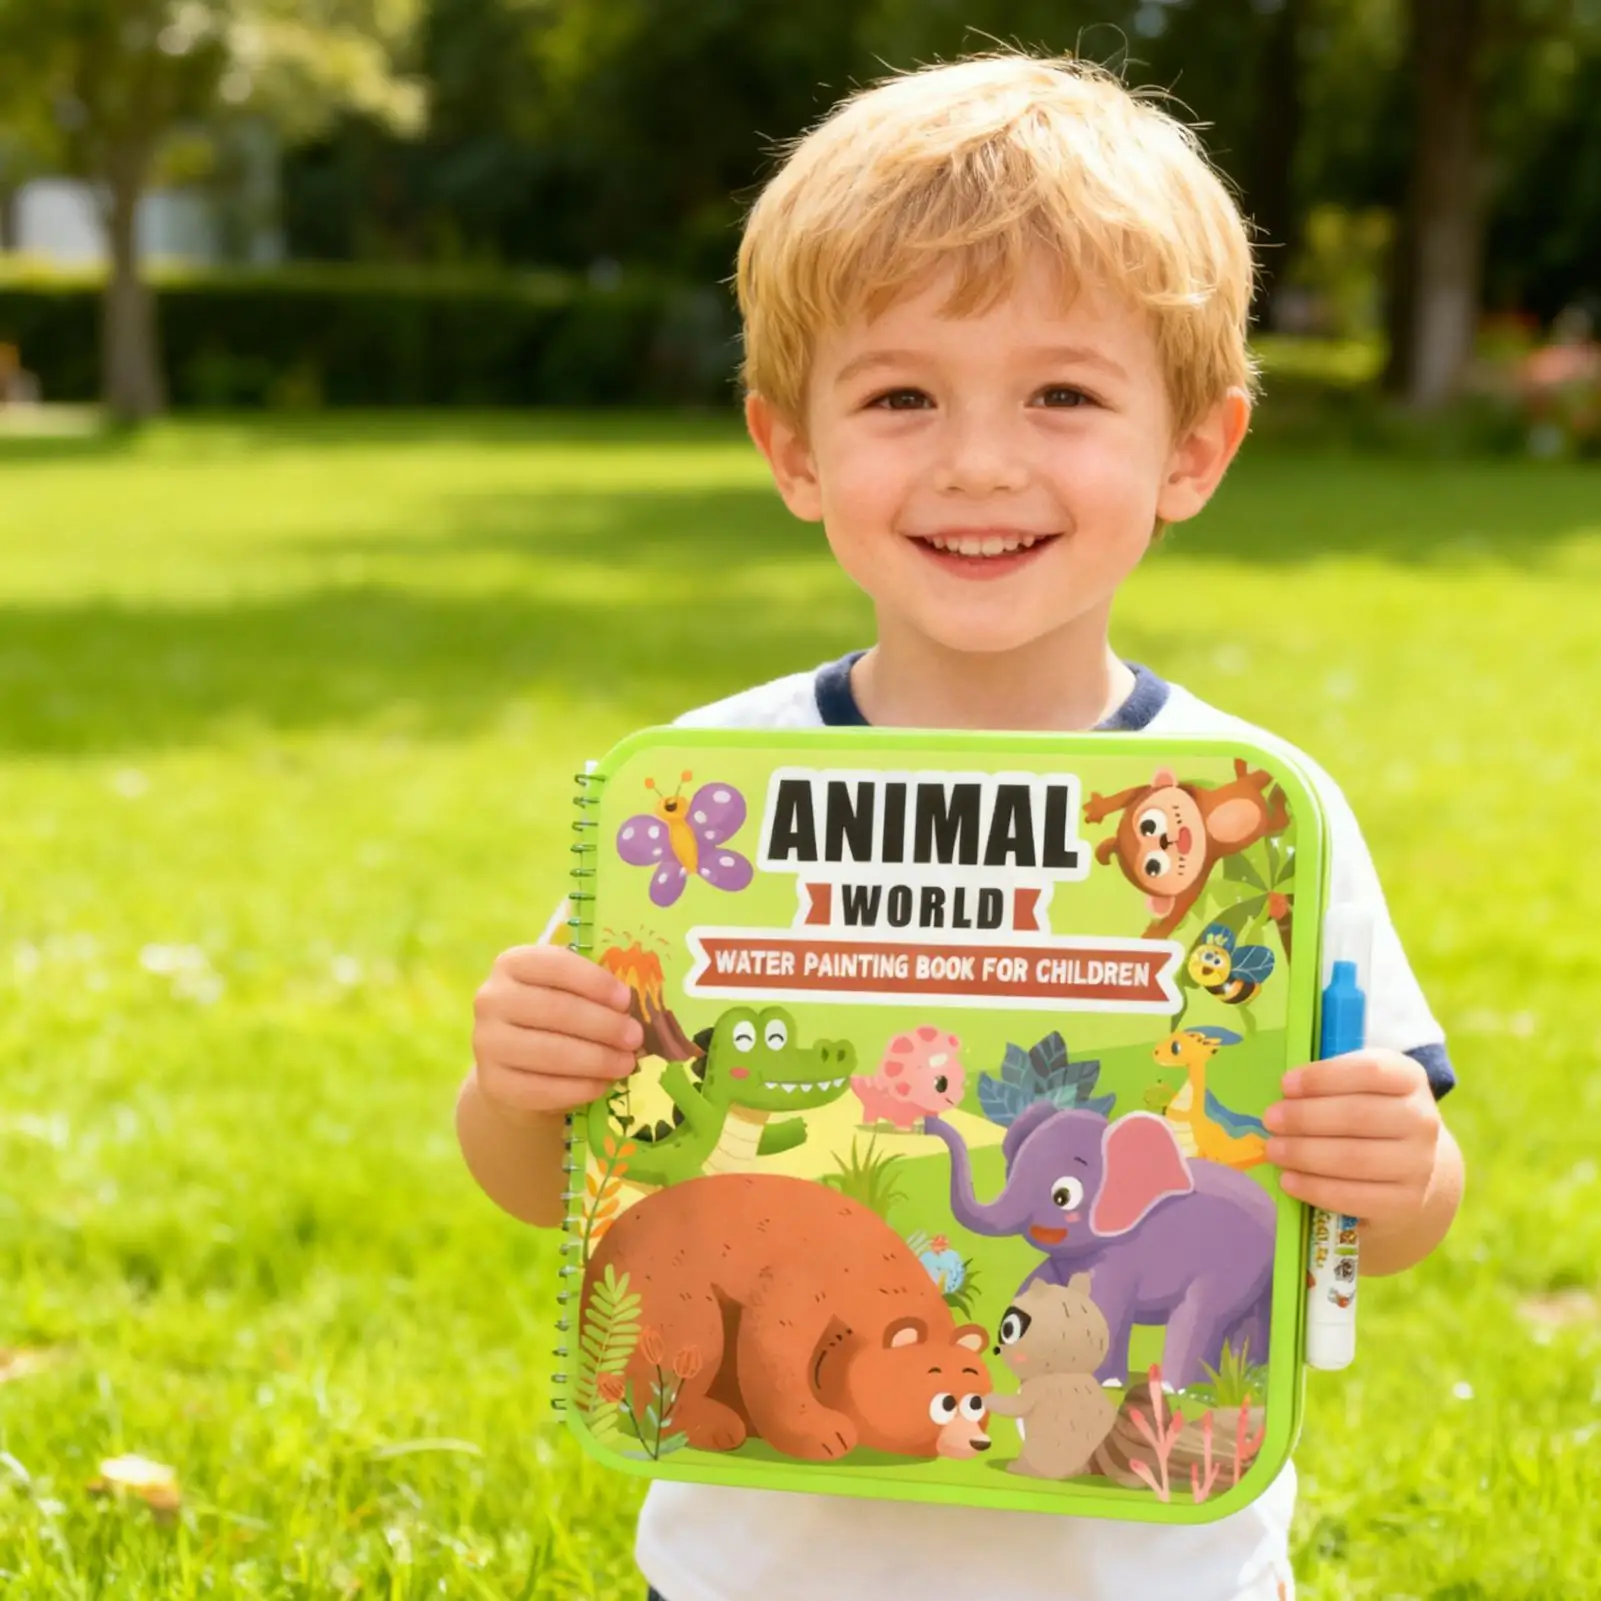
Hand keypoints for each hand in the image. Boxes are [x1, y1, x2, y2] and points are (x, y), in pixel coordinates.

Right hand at [472, 944, 641, 1116]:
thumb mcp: (568, 991)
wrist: (516, 1067)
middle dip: (605, 1026)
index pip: (556, 965)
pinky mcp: (493, 1082)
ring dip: (598, 1060)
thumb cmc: (553, 1018)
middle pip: (557, 1010)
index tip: (626, 999)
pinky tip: (602, 1084)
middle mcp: (491, 999)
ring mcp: (487, 1042)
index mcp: (512, 964)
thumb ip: (593, 990)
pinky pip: (543, 1088)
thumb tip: (631, 1005)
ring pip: (552, 1052)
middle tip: (635, 1038)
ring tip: (626, 1064)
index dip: (595, 982)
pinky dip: (579, 1088)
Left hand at [1263, 1049, 1441, 1233]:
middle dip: (1305, 1118)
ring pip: (1354, 1159)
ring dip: (1304, 1154)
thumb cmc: (1373, 1120)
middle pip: (1358, 1116)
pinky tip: (1289, 1180)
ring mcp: (1419, 1164)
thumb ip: (1331, 1083)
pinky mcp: (1406, 1203)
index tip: (1285, 1085)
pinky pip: (1355, 1196)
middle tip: (1270, 1120)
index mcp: (1409, 1079)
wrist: (1419, 1173)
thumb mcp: (1363, 1088)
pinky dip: (1315, 1188)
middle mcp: (1422, 1120)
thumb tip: (1284, 1095)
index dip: (1323, 1077)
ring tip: (1273, 1150)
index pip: (1371, 1072)